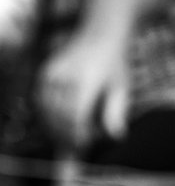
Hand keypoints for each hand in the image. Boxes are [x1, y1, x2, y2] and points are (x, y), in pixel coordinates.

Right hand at [35, 32, 129, 149]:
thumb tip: (116, 137)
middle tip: (74, 147)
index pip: (75, 115)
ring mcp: (53, 73)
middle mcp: (66, 77)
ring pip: (46, 108)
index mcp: (86, 82)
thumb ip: (117, 113)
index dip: (77, 133)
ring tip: (65, 138)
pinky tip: (56, 123)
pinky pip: (41, 98)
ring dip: (54, 126)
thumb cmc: (115, 68)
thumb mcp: (121, 90)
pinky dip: (46, 113)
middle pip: (59, 114)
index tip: (83, 145)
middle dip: (65, 134)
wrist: (99, 38)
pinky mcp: (46, 72)